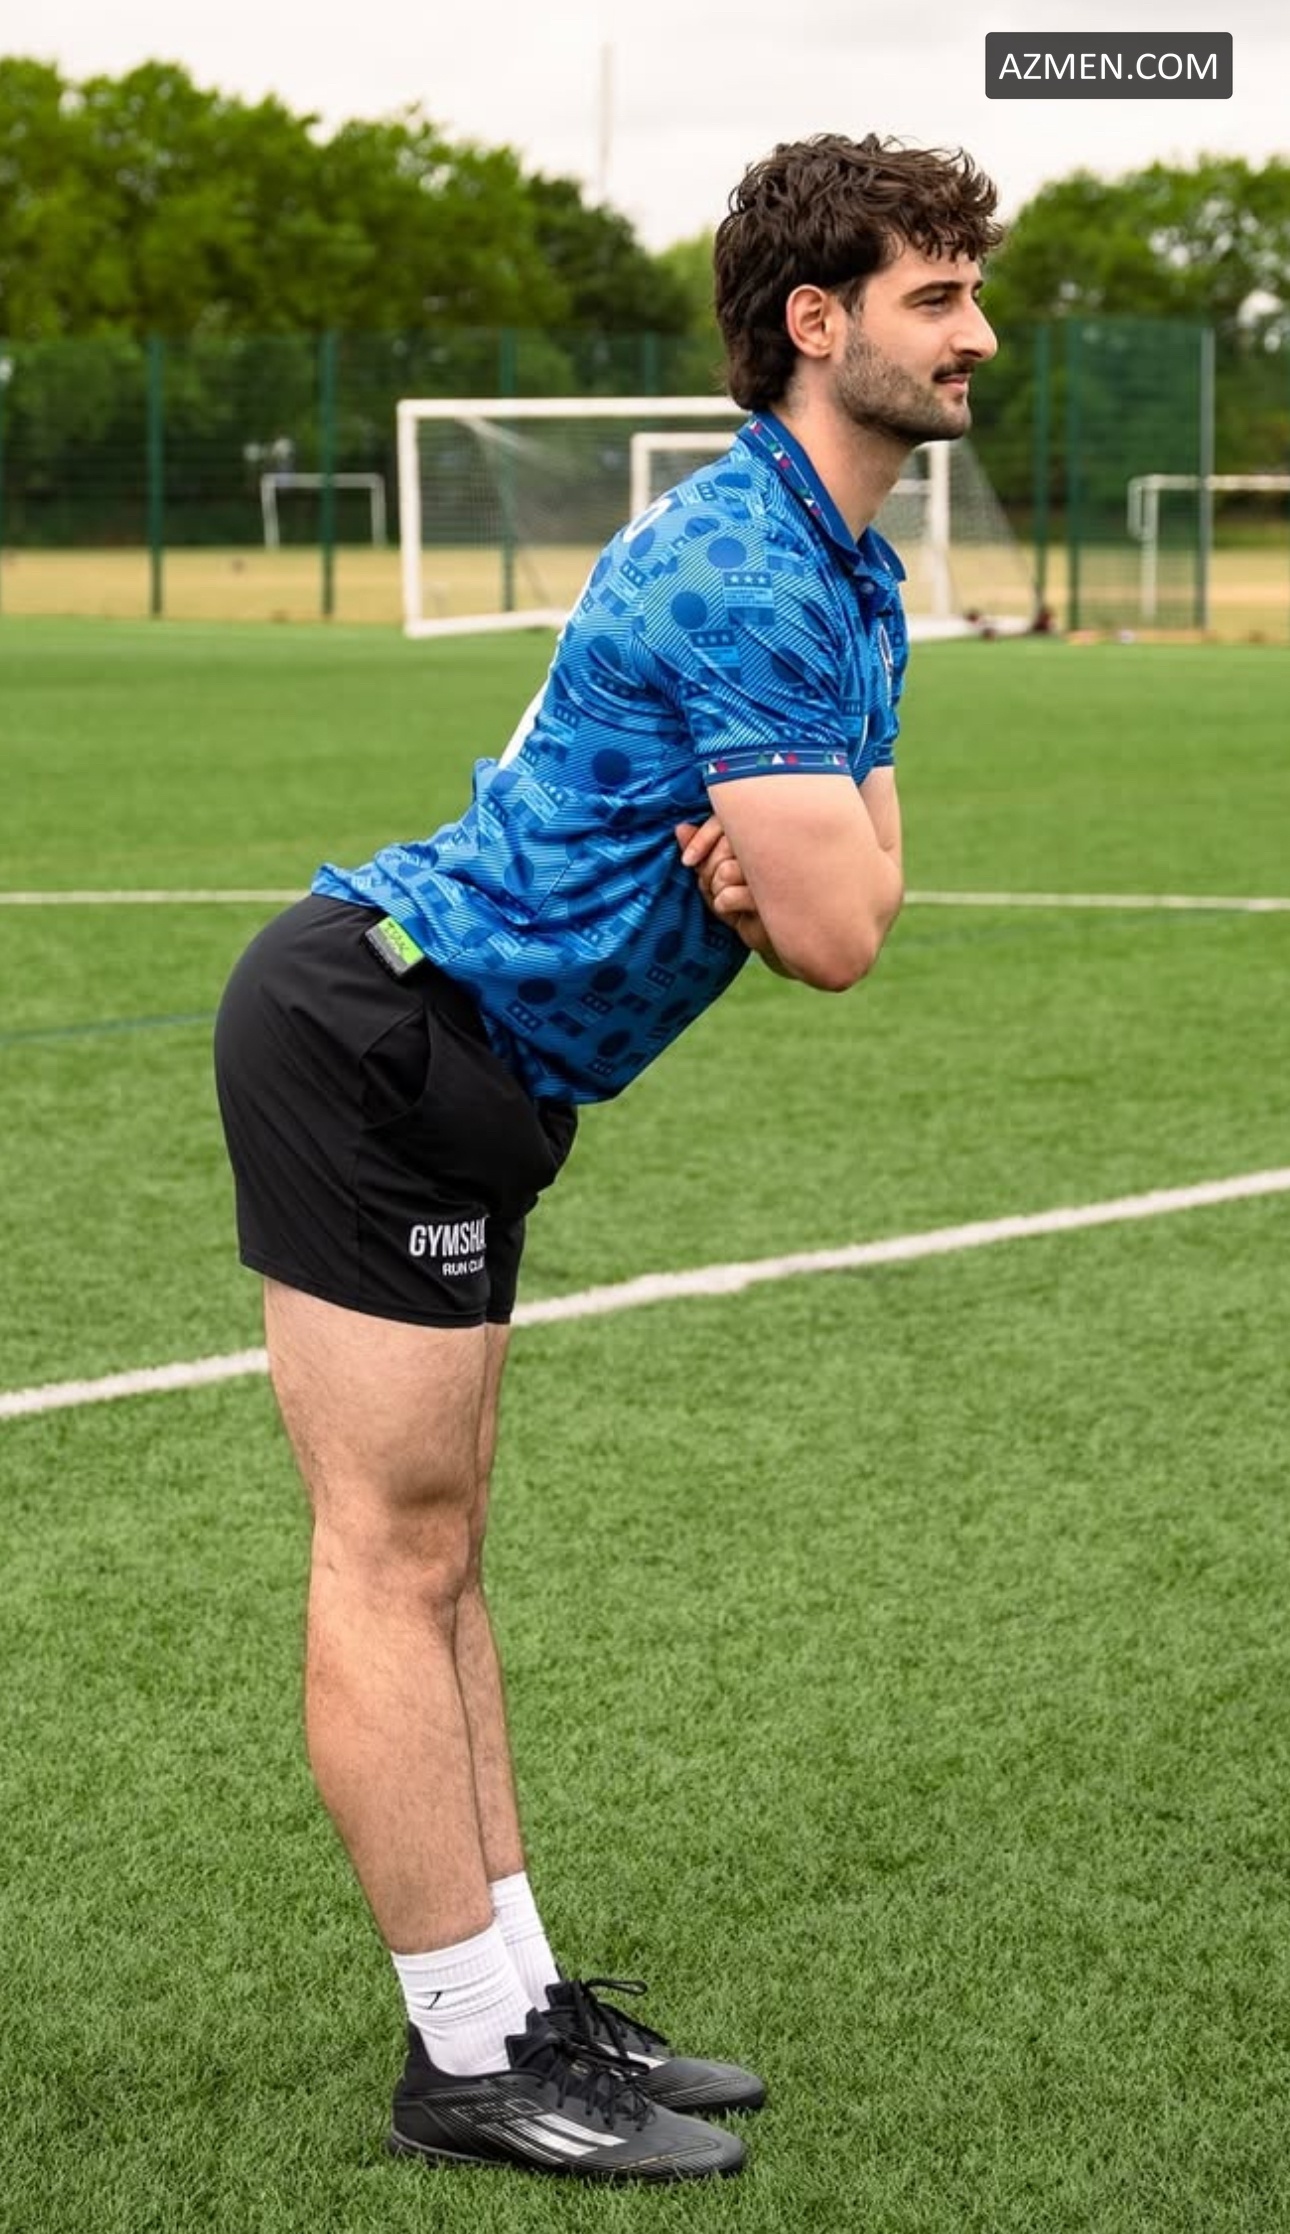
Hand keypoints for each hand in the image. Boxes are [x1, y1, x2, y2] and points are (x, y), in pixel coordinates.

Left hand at [675, 817, 787, 969]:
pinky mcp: (774, 896)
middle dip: (709, 871)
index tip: (688, 860)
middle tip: (716, 887)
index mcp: (757, 834)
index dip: (701, 839)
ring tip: (730, 898)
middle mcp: (771, 846)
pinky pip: (730, 895)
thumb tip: (680, 828)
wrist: (772, 935)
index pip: (723, 820)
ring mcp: (776, 869)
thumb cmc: (744, 902)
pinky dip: (724, 906)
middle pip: (722, 848)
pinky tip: (738, 912)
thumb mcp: (716, 876)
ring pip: (725, 871)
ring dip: (718, 890)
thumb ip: (701, 850)